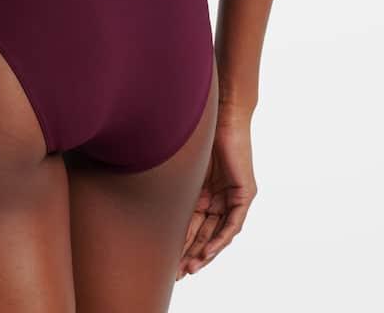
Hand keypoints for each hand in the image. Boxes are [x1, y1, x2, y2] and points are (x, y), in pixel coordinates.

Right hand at [176, 107, 256, 277]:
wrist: (222, 112)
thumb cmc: (198, 128)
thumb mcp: (181, 165)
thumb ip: (170, 183)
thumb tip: (139, 187)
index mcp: (203, 188)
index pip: (192, 222)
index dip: (181, 241)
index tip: (168, 259)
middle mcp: (218, 194)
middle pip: (204, 231)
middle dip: (190, 252)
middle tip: (177, 272)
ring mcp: (233, 194)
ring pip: (218, 231)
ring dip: (205, 252)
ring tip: (190, 268)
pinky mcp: (245, 192)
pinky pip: (233, 223)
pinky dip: (220, 239)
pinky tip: (208, 252)